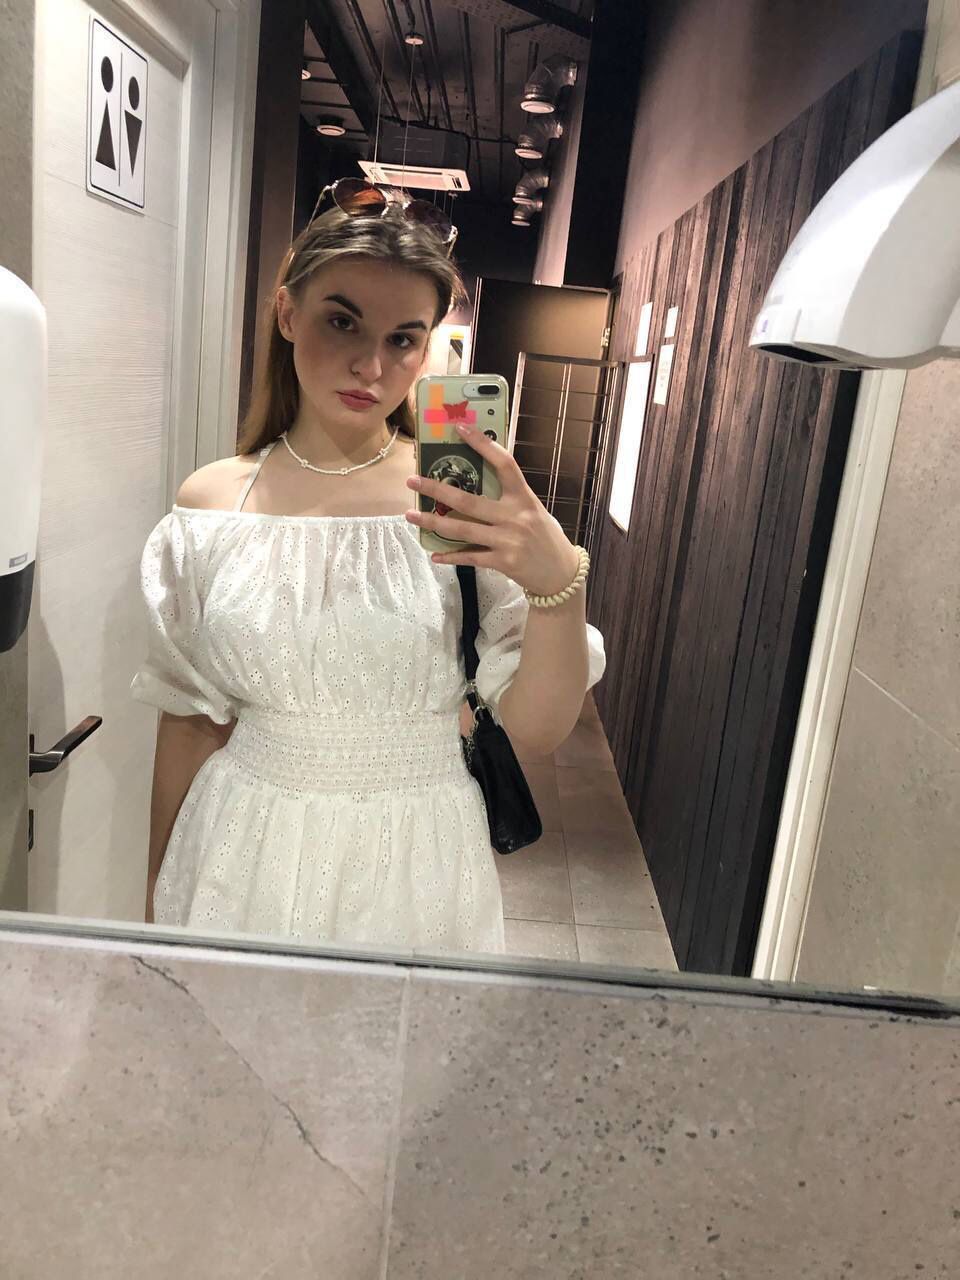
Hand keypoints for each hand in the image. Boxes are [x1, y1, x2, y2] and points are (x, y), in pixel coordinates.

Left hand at [404, 422, 580, 596]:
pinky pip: (471, 558)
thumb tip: (478, 481)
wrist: (561, 573)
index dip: (483, 445)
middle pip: (469, 501)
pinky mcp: (503, 562)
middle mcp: (515, 517)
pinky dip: (451, 557)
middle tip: (413, 480)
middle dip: (437, 490)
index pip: (504, 464)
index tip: (461, 429)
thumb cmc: (546, 538)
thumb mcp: (534, 511)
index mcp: (524, 498)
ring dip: (433, 523)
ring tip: (411, 516)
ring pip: (463, 530)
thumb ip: (510, 499)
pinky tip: (435, 554)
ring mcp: (508, 540)